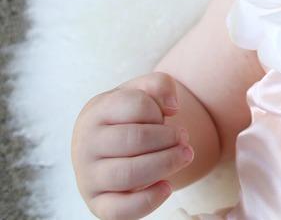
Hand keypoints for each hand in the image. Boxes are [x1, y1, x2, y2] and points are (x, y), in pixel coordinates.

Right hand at [71, 71, 194, 218]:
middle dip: (170, 139)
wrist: (108, 146)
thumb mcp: (141, 91)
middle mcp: (85, 145)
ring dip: (166, 164)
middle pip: (135, 140)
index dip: (159, 109)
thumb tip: (171, 107)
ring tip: (184, 156)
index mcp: (96, 112)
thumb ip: (159, 84)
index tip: (166, 116)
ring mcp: (88, 177)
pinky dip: (149, 200)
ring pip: (129, 174)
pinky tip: (167, 186)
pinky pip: (120, 210)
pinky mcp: (98, 204)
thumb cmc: (129, 117)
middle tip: (184, 139)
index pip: (135, 104)